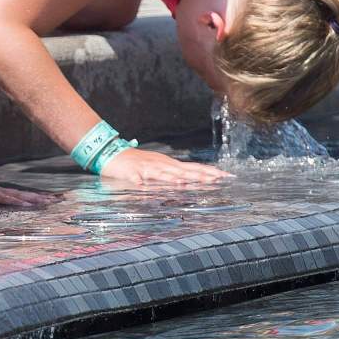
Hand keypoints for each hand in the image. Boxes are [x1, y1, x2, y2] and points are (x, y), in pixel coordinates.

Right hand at [101, 148, 230, 183]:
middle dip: (200, 175)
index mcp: (168, 164)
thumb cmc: (136, 163)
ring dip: (175, 177)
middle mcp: (161, 164)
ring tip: (187, 182)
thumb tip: (188, 182)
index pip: (192, 168)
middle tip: (218, 178)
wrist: (112, 154)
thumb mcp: (157, 167)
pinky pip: (138, 178)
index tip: (226, 175)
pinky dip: (143, 181)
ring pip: (163, 173)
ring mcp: (147, 168)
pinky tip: (147, 184)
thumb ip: (171, 174)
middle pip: (183, 170)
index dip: (209, 171)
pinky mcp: (132, 173)